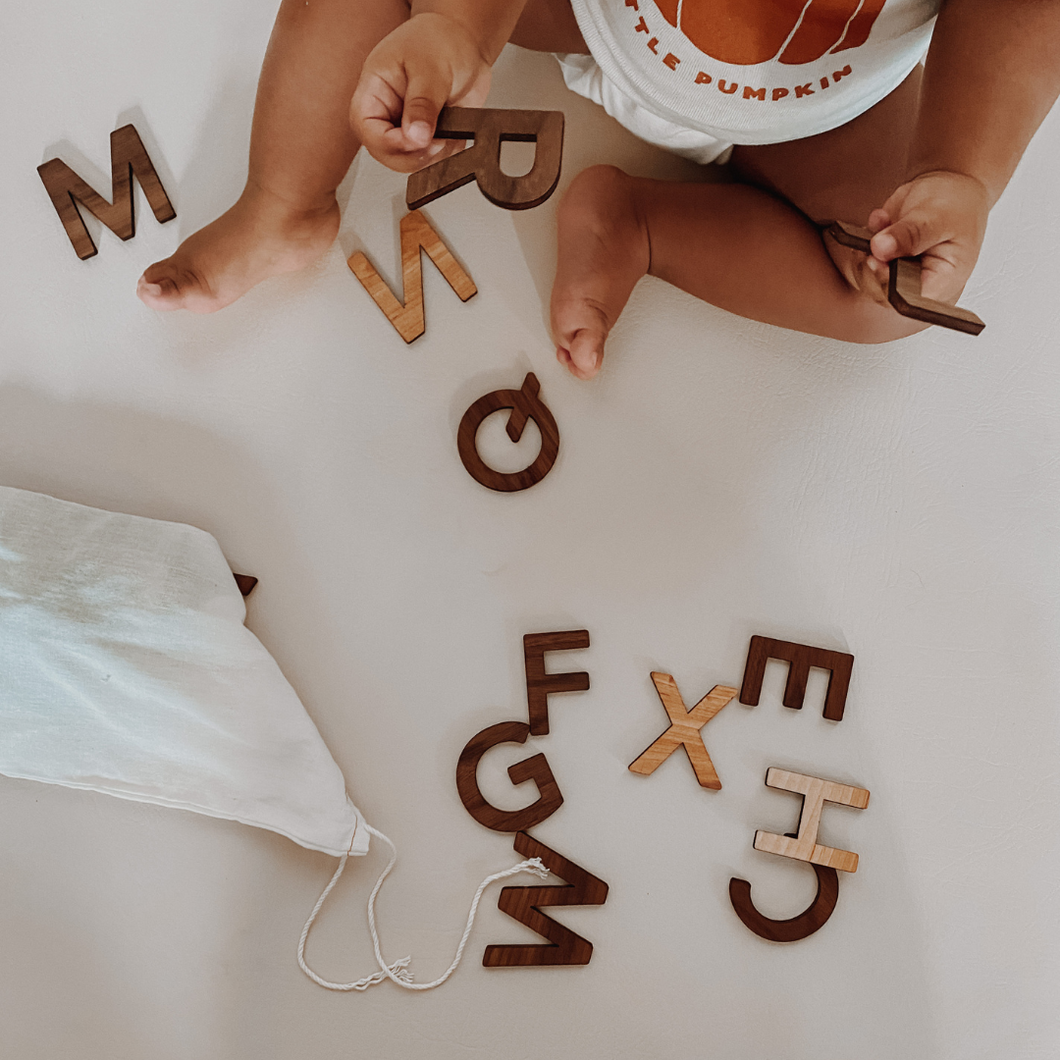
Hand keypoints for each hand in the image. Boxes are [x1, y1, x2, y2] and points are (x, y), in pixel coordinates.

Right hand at [350, 13, 492, 172]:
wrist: (464, 43)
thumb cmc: (438, 41)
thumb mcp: (429, 68)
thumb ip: (422, 103)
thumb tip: (415, 135)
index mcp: (373, 90)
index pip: (366, 127)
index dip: (388, 142)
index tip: (417, 140)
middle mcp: (386, 114)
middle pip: (385, 153)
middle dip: (413, 156)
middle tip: (438, 142)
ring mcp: (406, 129)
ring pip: (409, 162)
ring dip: (433, 157)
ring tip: (450, 135)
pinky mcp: (426, 138)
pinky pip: (431, 161)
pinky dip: (446, 155)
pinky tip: (455, 136)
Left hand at [864, 170, 990, 304]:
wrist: (953, 189)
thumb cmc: (958, 206)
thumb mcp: (940, 217)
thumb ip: (911, 234)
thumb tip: (881, 248)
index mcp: (941, 283)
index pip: (906, 300)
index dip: (886, 286)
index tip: (877, 261)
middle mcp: (916, 284)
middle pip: (879, 291)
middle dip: (871, 263)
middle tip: (877, 238)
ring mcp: (896, 273)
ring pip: (865, 275)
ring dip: (865, 247)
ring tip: (884, 221)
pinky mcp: (882, 260)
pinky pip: (859, 257)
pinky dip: (863, 236)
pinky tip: (881, 219)